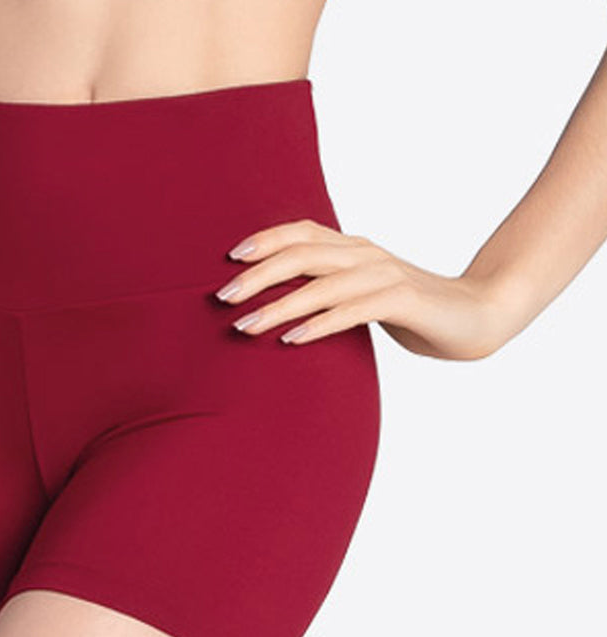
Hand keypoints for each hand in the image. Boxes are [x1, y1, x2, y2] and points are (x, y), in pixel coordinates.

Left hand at [215, 218, 510, 359]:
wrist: (480, 315)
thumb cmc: (413, 311)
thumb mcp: (362, 296)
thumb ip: (328, 293)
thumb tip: (277, 306)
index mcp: (354, 249)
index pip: (302, 232)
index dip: (264, 240)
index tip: (228, 258)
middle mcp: (365, 254)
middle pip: (302, 255)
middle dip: (257, 276)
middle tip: (221, 298)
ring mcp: (385, 275)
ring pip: (321, 285)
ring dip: (278, 305)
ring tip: (243, 326)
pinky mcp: (404, 301)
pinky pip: (352, 311)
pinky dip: (318, 325)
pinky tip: (290, 340)